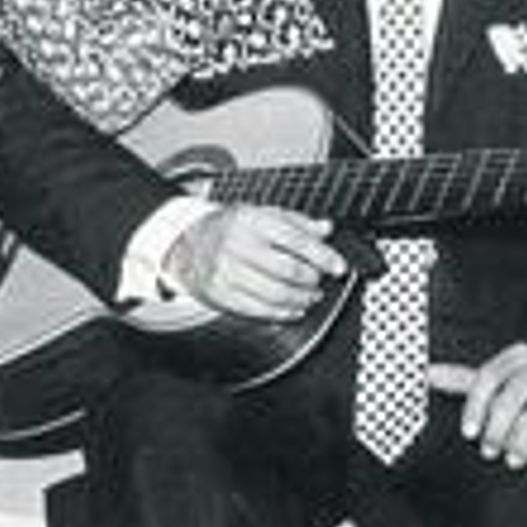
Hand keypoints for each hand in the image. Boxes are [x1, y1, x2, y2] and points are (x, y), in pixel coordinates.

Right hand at [164, 204, 345, 320]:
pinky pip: (258, 310)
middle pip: (287, 270)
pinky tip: (293, 308)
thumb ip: (296, 222)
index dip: (322, 255)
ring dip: (301, 299)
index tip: (338, 266)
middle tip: (321, 280)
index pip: (295, 240)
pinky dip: (282, 313)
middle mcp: (237, 245)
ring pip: (275, 294)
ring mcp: (227, 272)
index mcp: (250, 220)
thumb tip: (325, 229)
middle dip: (312, 279)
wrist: (187, 244)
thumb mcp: (261, 213)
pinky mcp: (221, 295)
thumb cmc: (228, 227)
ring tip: (311, 295)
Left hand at [428, 344, 526, 470]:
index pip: (488, 376)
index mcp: (518, 355)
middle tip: (490, 452)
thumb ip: (468, 381)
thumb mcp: (504, 384)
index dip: (475, 407)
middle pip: (513, 395)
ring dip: (523, 441)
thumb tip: (428, 375)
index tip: (468, 434)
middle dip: (498, 429)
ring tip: (515, 460)